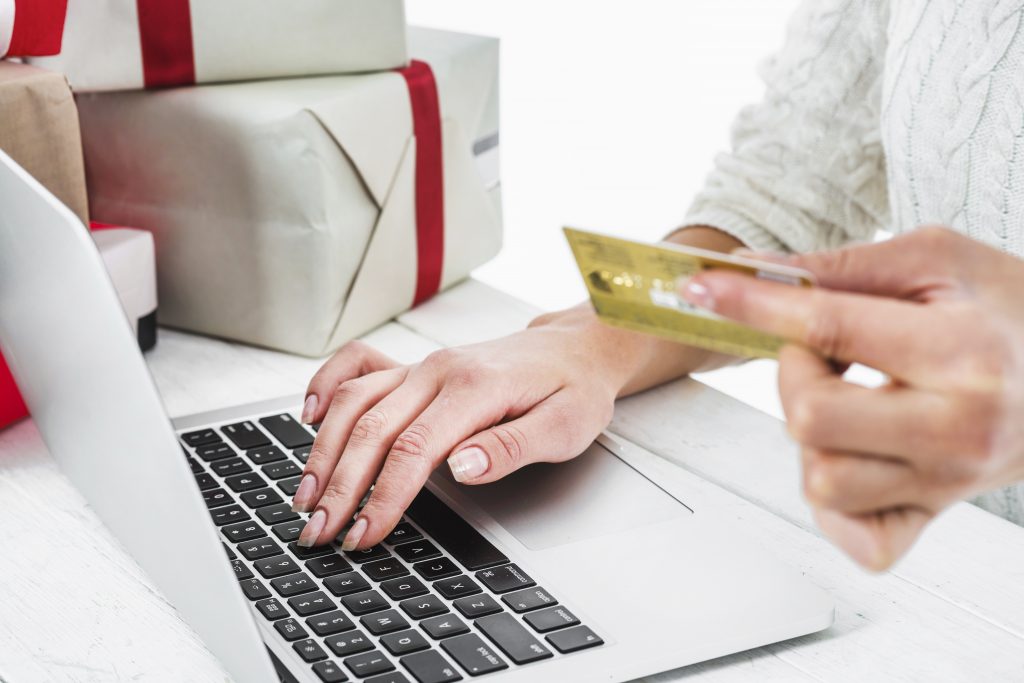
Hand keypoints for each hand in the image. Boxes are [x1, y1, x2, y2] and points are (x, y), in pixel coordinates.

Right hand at [291, 308, 659, 549]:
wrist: (575, 349)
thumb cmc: (573, 390)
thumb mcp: (564, 426)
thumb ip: (511, 447)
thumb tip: (461, 467)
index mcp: (475, 388)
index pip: (415, 448)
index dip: (384, 495)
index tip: (364, 533)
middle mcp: (439, 371)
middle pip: (373, 428)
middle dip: (341, 484)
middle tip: (318, 530)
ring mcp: (422, 366)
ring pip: (355, 401)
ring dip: (325, 449)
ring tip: (305, 494)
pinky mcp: (414, 368)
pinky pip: (358, 366)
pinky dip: (326, 385)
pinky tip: (306, 415)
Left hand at [682, 227, 1023, 569]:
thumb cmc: (1008, 308)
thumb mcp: (936, 259)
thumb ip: (843, 268)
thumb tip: (754, 273)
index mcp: (963, 353)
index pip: (829, 328)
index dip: (752, 305)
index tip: (705, 290)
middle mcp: (958, 427)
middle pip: (811, 420)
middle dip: (793, 374)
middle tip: (822, 350)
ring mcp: (946, 480)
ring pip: (822, 480)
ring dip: (810, 434)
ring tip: (845, 397)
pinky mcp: (935, 513)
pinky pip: (858, 538)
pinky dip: (834, 502)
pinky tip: (849, 452)